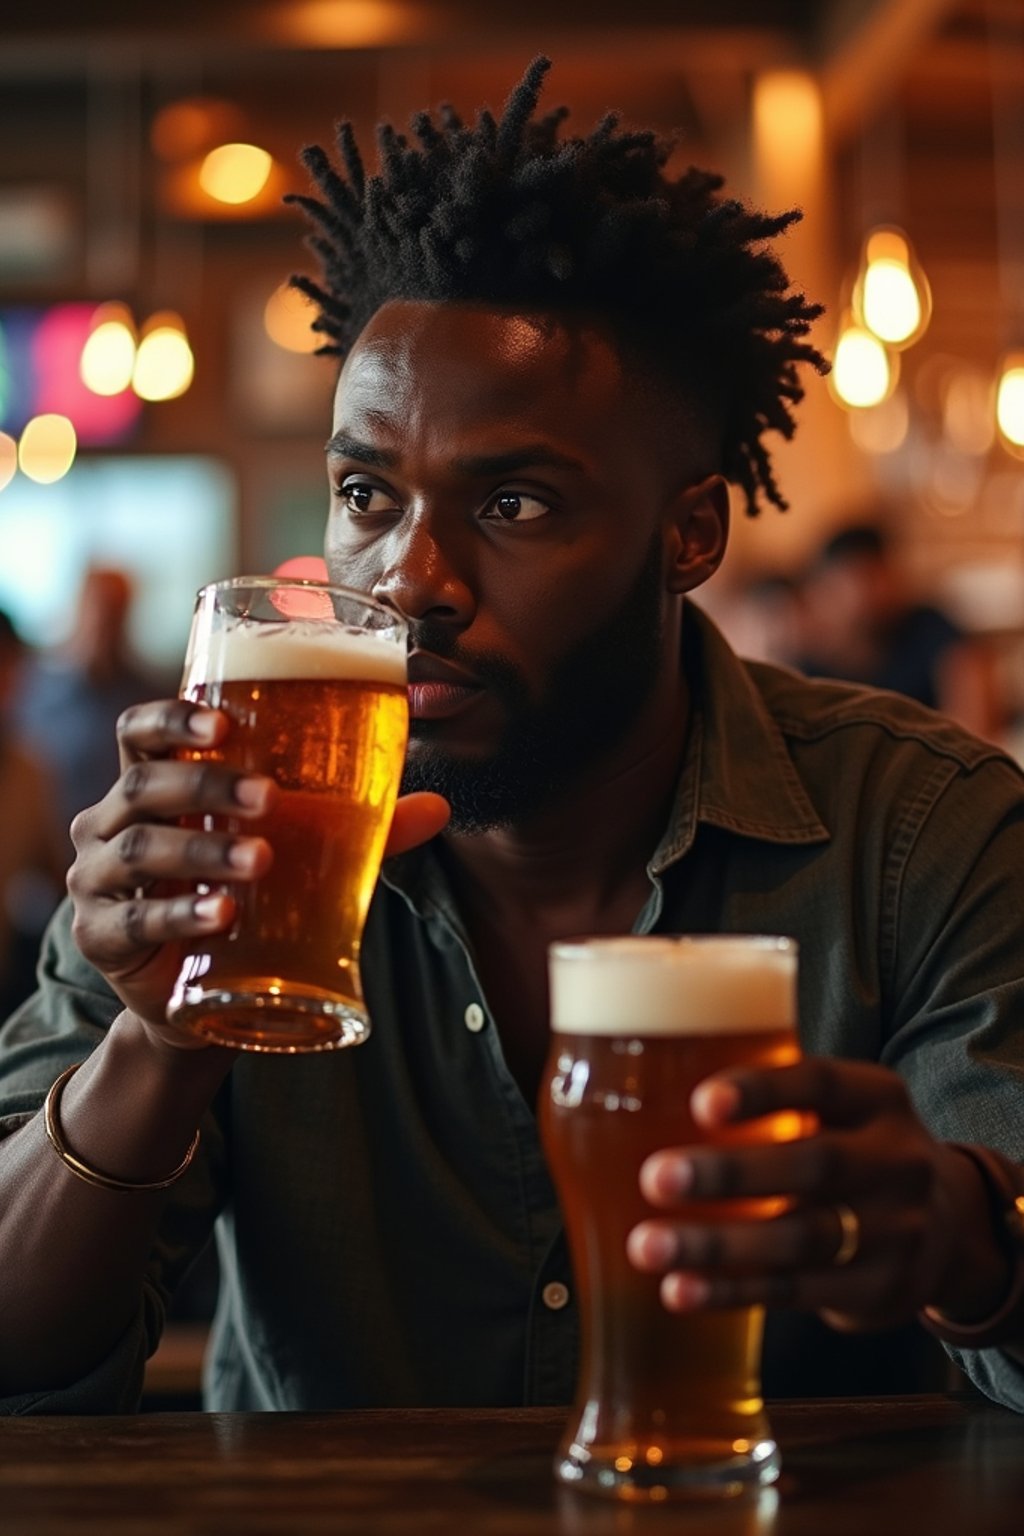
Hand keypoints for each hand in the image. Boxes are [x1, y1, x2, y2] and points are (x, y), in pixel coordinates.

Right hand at [67, 701, 449, 1050]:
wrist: (201, 993)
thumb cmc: (243, 894)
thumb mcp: (300, 853)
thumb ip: (360, 827)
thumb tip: (438, 808)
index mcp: (153, 783)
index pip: (140, 731)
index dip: (173, 719)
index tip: (224, 722)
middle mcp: (111, 822)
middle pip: (144, 785)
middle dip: (206, 786)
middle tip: (269, 798)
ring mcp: (97, 880)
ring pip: (139, 851)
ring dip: (202, 853)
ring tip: (261, 860)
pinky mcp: (100, 938)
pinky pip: (132, 922)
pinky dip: (178, 916)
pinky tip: (221, 916)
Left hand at [626, 1057, 1009, 1331]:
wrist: (948, 1228)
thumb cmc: (852, 1147)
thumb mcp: (838, 1109)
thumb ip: (769, 1096)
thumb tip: (643, 1073)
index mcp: (877, 1098)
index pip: (821, 1083)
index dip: (762, 1091)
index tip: (702, 1103)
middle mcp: (896, 1160)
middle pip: (814, 1166)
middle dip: (730, 1173)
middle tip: (656, 1177)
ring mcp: (895, 1232)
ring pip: (802, 1238)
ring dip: (718, 1243)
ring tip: (647, 1244)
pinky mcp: (877, 1291)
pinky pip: (795, 1291)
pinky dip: (732, 1291)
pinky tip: (680, 1289)